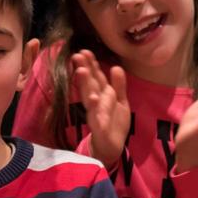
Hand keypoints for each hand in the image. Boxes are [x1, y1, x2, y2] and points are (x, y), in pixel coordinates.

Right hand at [72, 50, 130, 168]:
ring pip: (90, 97)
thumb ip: (119, 85)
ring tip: (82, 71)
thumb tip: (116, 67)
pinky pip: (96, 117)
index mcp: (102, 95)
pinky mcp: (99, 127)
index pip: (96, 77)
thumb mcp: (120, 101)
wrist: (112, 147)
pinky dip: (94, 108)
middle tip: (78, 55)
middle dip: (84, 70)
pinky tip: (92, 99)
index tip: (84, 51)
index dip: (91, 64)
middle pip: (90, 83)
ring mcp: (96, 114)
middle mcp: (96, 102)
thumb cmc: (114, 122)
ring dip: (85, 85)